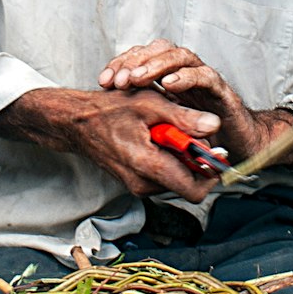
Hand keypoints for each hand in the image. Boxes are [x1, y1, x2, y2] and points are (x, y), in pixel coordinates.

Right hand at [0, 86, 223, 203]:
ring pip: (178, 178)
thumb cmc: (108, 111)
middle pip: (189, 183)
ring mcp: (139, 186)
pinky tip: (158, 137)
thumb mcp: (149, 104)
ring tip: (168, 130)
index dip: (212, 172)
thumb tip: (214, 125)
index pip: (195, 189)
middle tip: (189, 131)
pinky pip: (165, 175)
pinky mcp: (137, 182)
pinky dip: (169, 158)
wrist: (76, 123)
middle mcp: (144, 184)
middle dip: (196, 159)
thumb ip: (183, 117)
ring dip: (182, 157)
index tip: (216, 151)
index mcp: (149, 167)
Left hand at [99, 39, 283, 161]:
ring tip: (138, 78)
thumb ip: (144, 111)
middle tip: (119, 80)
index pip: (143, 57)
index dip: (122, 64)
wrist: (237, 145)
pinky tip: (170, 83)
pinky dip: (187, 76)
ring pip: (181, 56)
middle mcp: (186, 72)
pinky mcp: (222, 91)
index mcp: (170, 76)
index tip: (104, 81)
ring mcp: (205, 79)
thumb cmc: (199, 133)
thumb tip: (109, 109)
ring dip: (157, 65)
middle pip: (160, 49)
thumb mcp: (163, 122)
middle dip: (136, 61)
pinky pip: (205, 76)